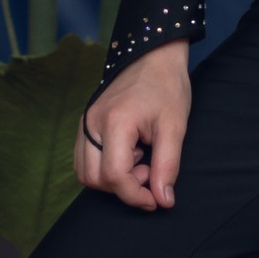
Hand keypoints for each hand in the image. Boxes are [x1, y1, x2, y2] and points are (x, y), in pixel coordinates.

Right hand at [76, 43, 189, 211]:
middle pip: (94, 179)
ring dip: (112, 179)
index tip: (156, 199)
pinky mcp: (85, 123)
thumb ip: (168, 166)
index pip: (114, 176)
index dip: (136, 196)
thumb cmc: (167, 87)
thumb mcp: (175, 127)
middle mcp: (92, 123)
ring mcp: (85, 122)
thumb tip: (163, 200)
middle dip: (124, 187)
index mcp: (115, 122)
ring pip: (85, 172)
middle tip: (150, 171)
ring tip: (139, 160)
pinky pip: (83, 159)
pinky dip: (103, 168)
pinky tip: (128, 154)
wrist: (153, 57)